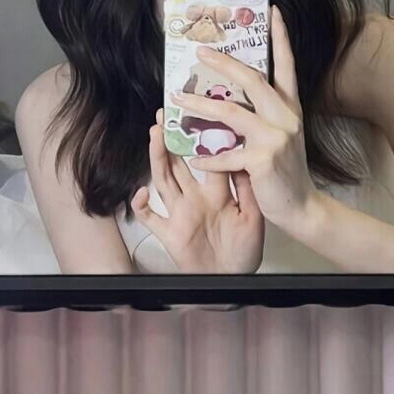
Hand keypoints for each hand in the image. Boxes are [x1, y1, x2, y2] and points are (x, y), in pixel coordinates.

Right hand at [131, 116, 263, 272]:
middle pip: (179, 163)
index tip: (202, 116)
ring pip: (164, 180)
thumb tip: (243, 155)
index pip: (208, 159)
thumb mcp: (253, 215)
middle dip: (172, 139)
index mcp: (217, 193)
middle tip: (166, 115)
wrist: (234, 279)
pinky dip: (141, 206)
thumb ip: (247, 187)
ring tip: (154, 134)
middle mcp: (195, 199)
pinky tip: (141, 192)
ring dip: (157, 158)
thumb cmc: (244, 251)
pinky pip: (149, 218)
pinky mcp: (169, 233)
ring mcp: (180, 214)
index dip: (204, 139)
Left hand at [170, 7, 317, 233]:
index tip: (273, 11)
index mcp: (290, 108)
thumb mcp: (280, 137)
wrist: (302, 207)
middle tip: (199, 51)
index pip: (286, 66)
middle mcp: (285, 117)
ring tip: (176, 99)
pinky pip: (225, 155)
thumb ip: (262, 116)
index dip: (281, 38)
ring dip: (199, 104)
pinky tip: (191, 156)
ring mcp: (275, 137)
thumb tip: (230, 96)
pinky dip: (206, 157)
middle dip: (223, 63)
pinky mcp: (262, 161)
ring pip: (230, 112)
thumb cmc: (286, 172)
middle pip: (251, 80)